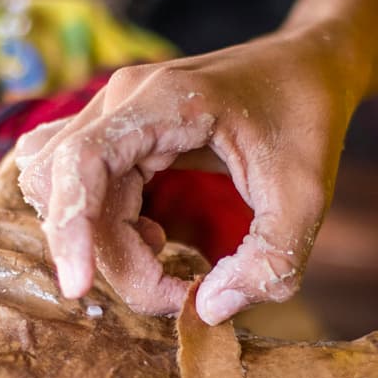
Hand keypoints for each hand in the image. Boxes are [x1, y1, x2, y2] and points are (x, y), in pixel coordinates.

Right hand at [15, 23, 363, 322]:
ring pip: (67, 194)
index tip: (79, 287)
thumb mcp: (307, 197)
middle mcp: (123, 101)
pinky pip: (84, 189)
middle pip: (69, 189)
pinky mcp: (119, 136)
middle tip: (176, 293)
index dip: (71, 227)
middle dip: (109, 256)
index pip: (81, 161)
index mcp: (163, 100)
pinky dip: (106, 228)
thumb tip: (209, 310)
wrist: (309, 66)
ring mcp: (115, 115)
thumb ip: (270, 261)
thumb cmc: (308, 119)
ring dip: (104, 244)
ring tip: (166, 256)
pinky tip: (154, 237)